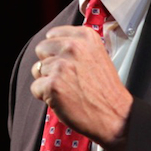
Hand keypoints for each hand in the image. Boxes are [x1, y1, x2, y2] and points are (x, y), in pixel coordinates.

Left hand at [31, 25, 132, 150]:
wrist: (115, 116)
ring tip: (69, 89)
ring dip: (48, 81)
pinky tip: (63, 99)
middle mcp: (72, 46)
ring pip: (37, 70)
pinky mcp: (52, 85)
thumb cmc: (106, 90)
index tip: (66, 62)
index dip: (56, 51)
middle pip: (41, 49)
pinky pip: (35, 88)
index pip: (52, 34)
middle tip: (66, 78)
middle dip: (49, 64)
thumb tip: (53, 46)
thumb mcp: (97, 55)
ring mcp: (61, 65)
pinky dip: (45, 96)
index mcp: (85, 36)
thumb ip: (77, 46)